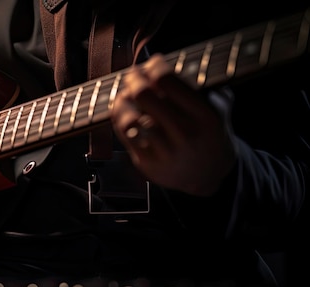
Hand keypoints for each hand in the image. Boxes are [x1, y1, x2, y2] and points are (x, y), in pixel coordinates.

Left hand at [110, 54, 237, 196]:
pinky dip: (121, 118)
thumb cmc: (209, 132)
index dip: (154, 65)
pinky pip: (124, 134)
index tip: (152, 63)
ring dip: (123, 100)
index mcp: (205, 114)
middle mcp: (184, 132)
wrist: (209, 175)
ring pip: (128, 117)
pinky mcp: (148, 163)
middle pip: (142, 94)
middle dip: (133, 79)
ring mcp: (165, 150)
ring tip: (127, 95)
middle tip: (133, 76)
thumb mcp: (217, 106)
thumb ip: (200, 83)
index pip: (167, 79)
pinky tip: (126, 112)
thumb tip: (168, 60)